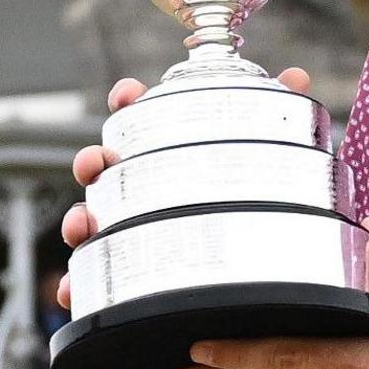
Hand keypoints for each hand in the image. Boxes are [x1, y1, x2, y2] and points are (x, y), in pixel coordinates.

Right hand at [54, 67, 315, 309]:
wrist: (264, 280)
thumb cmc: (258, 209)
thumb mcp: (276, 162)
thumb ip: (283, 117)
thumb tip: (296, 76)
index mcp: (171, 156)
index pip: (142, 119)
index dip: (129, 102)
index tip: (128, 95)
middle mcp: (143, 191)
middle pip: (104, 168)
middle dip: (92, 159)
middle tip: (98, 162)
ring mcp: (130, 231)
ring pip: (89, 221)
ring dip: (76, 219)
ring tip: (82, 225)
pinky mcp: (127, 278)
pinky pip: (91, 282)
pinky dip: (74, 285)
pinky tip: (71, 292)